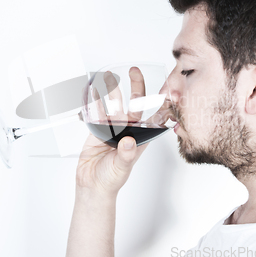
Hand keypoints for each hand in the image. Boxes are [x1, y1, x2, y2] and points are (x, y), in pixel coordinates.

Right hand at [76, 67, 147, 197]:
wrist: (92, 185)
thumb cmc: (112, 179)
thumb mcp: (122, 167)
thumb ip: (126, 155)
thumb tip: (129, 142)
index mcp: (141, 136)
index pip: (154, 115)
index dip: (160, 101)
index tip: (164, 87)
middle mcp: (129, 128)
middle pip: (134, 103)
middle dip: (135, 86)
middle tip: (133, 71)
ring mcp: (113, 127)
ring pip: (114, 103)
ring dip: (111, 89)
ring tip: (107, 76)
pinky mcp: (97, 128)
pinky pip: (96, 111)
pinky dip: (93, 101)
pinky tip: (91, 90)